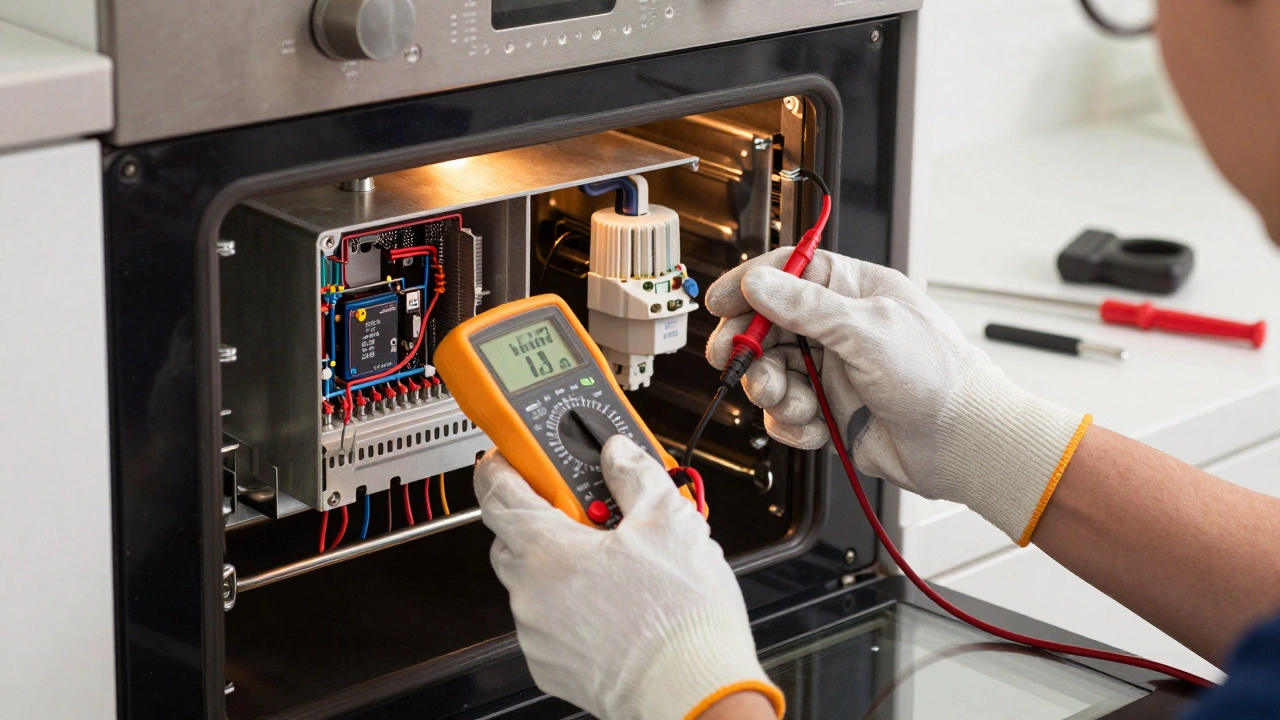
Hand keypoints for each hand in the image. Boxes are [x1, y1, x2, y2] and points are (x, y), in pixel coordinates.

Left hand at [474, 436, 783, 719]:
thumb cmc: (680, 620)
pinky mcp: (552, 666)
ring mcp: (538, 634)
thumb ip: (635, 474)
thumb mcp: (670, 521)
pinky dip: (572, 606)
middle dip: (545, 516)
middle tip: (590, 509)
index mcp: (547, 550)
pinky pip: (550, 621)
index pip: (497, 491)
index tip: (515, 454)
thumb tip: (619, 454)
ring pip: (535, 581)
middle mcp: (530, 594)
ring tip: (618, 563)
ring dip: (563, 564)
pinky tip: (615, 603)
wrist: (693, 693)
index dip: (503, 463)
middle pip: (514, 536)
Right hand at [705, 249, 1090, 543]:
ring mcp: (830, 371)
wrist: (961, 443)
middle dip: (748, 346)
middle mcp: (836, 329)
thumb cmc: (937, 376)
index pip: (786, 272)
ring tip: (791, 400)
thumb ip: (807, 306)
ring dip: (770, 390)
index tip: (721, 302)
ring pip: (770, 373)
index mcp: (851, 291)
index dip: (749, 285)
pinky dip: (792, 423)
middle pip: (766, 326)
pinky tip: (815, 425)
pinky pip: (785, 414)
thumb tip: (759, 282)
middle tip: (733, 360)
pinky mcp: (827, 411)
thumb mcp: (867, 330)